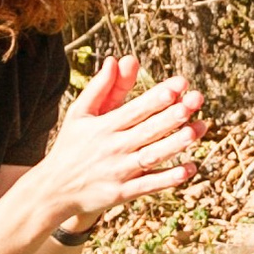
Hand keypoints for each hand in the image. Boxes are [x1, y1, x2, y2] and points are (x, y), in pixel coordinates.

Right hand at [35, 56, 201, 227]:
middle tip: (196, 100)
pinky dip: (168, 179)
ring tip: (199, 129)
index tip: (179, 83)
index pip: (134, 110)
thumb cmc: (71, 145)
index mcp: (103, 127)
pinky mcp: (121, 194)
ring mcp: (118, 172)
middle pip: (146, 130)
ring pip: (151, 157)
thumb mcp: (79, 114)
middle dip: (172, 115)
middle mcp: (112, 148)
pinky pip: (148, 185)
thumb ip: (100, 87)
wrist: (53, 190)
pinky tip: (190, 168)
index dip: (156, 97)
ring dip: (175, 144)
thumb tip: (115, 59)